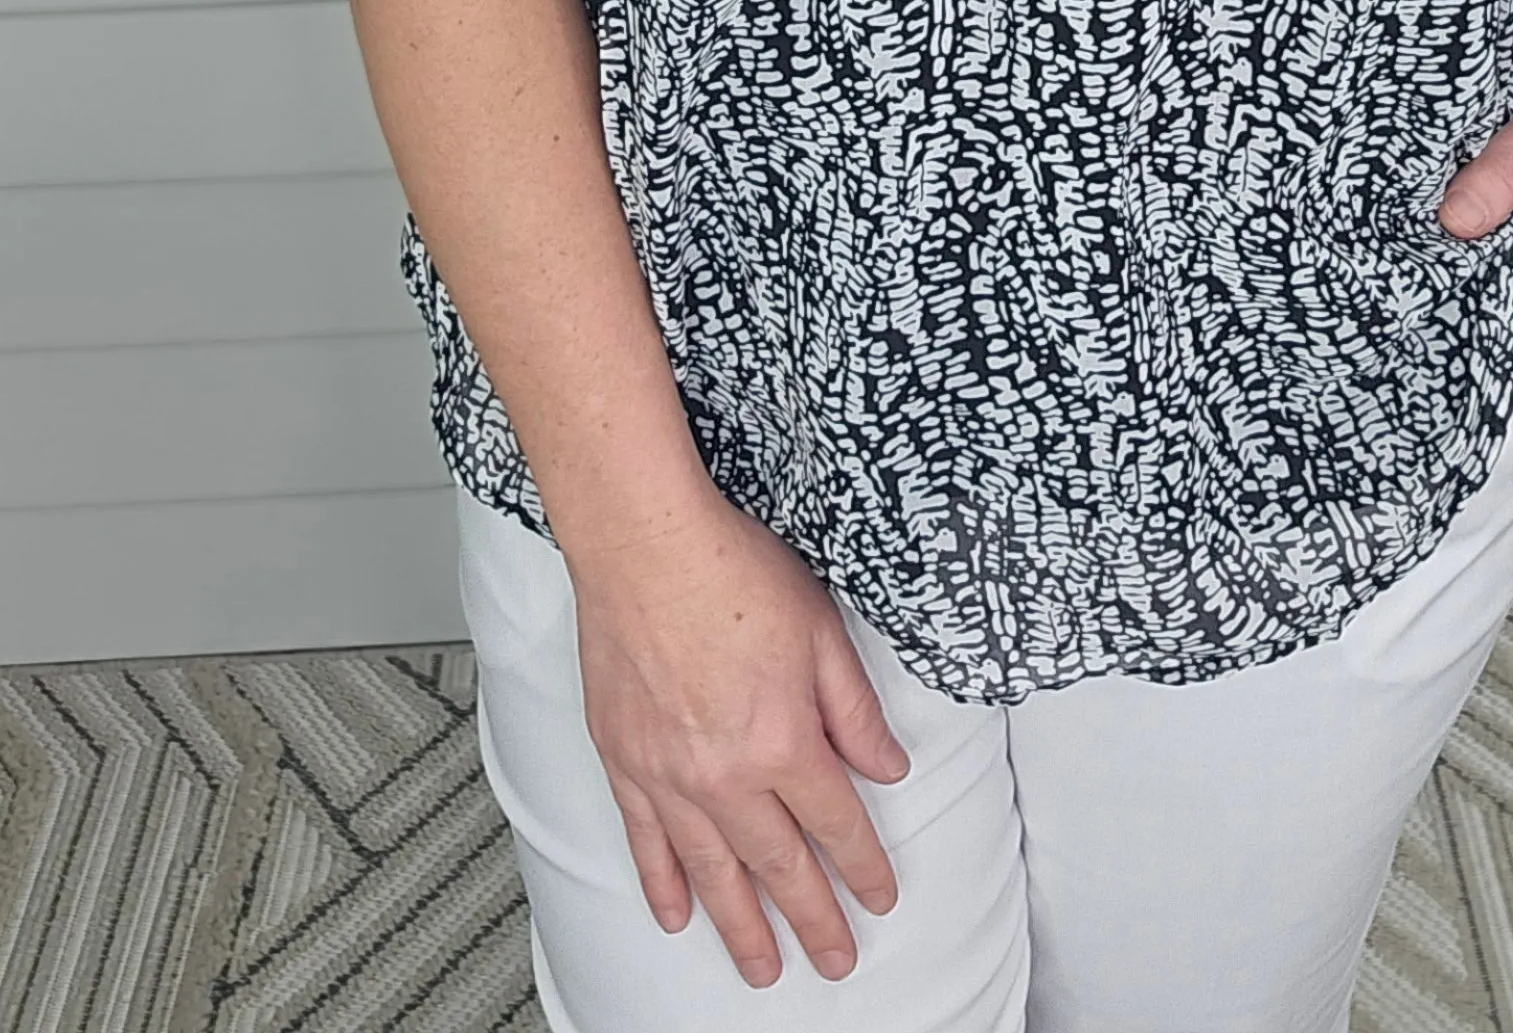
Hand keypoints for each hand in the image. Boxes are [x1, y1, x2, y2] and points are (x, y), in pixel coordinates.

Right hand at [567, 486, 910, 987]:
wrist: (644, 544)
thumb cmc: (730, 569)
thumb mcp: (822, 630)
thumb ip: (854, 709)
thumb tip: (887, 768)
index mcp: (784, 742)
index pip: (837, 824)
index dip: (864, 868)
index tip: (880, 899)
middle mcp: (727, 775)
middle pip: (780, 865)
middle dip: (814, 920)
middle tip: (834, 961)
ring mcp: (669, 776)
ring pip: (714, 873)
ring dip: (742, 927)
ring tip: (764, 969)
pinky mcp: (624, 762)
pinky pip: (646, 843)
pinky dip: (663, 885)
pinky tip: (678, 916)